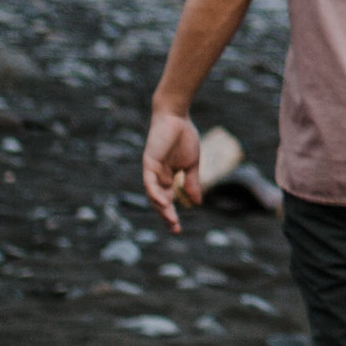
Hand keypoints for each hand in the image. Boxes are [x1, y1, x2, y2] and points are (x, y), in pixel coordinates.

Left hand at [143, 104, 201, 233]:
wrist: (176, 116)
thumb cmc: (184, 136)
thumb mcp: (192, 164)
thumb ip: (192, 183)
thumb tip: (196, 204)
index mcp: (167, 177)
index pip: (167, 201)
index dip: (171, 214)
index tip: (178, 229)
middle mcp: (157, 177)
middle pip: (159, 202)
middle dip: (166, 216)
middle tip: (175, 229)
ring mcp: (152, 171)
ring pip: (153, 195)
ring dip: (161, 208)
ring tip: (171, 220)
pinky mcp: (149, 163)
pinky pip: (149, 182)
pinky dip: (154, 192)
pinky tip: (162, 202)